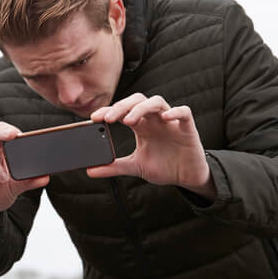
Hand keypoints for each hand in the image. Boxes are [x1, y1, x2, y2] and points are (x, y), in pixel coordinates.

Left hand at [87, 94, 216, 199]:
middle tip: (108, 119)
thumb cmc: (164, 167)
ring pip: (157, 101)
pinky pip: (184, 112)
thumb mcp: (135, 167)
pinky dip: (175, 111)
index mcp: (142, 126)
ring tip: (129, 121)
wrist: (187, 178)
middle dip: (122, 106)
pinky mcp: (188, 128)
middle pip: (137, 100)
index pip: (123, 110)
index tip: (94, 118)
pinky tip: (165, 117)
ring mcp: (171, 122)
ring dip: (141, 108)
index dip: (108, 110)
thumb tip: (89, 171)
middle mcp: (155, 120)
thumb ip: (113, 167)